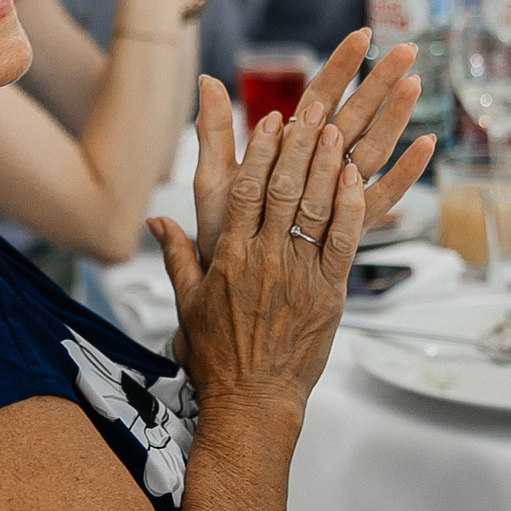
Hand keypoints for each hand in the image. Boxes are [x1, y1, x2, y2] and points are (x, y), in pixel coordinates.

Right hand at [152, 100, 359, 422]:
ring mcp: (299, 275)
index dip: (259, 151)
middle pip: (282, 189)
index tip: (270, 120)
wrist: (251, 401)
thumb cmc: (219, 356)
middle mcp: (264, 259)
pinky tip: (355, 179)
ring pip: (314, 208)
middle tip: (311, 108)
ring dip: (325, 165)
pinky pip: (343, 243)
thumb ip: (176, 256)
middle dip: (297, 145)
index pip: (244, 190)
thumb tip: (156, 222)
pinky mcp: (329, 294)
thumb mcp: (187, 303)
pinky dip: (351, 208)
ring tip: (335, 129)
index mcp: (229, 257)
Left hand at [190, 31, 435, 266]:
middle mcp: (316, 169)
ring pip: (371, 150)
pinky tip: (425, 146)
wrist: (232, 296)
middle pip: (353, 116)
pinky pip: (380, 198)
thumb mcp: (213, 181)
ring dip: (394, 118)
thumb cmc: (222, 236)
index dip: (339, 66)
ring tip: (416, 86)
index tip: (362, 34)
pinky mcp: (347, 229)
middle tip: (406, 50)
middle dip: (378, 82)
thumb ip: (214, 131)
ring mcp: (335, 197)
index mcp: (288, 151)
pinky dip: (403, 173)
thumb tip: (206, 79)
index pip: (318, 96)